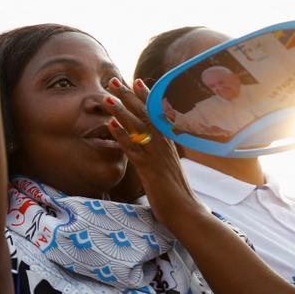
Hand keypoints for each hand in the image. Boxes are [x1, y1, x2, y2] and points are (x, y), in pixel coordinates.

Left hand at [102, 77, 201, 226]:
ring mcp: (157, 156)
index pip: (156, 115)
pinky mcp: (150, 170)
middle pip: (145, 115)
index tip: (135, 80)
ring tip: (107, 96)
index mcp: (167, 144)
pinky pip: (133, 149)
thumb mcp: (166, 170)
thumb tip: (149, 150)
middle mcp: (163, 146)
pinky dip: (121, 135)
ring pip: (138, 128)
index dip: (146, 97)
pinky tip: (110, 125)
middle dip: (129, 96)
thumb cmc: (176, 194)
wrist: (187, 213)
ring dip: (121, 110)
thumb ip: (159, 157)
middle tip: (114, 80)